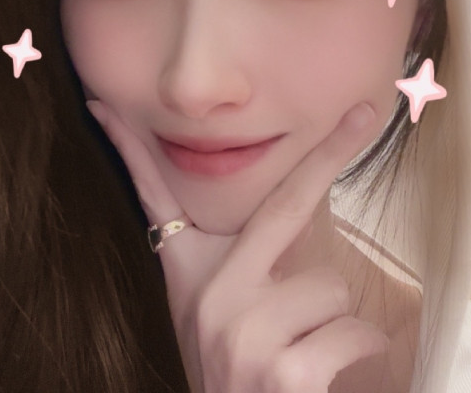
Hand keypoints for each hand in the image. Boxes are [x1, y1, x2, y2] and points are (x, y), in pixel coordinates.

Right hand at [87, 100, 387, 392]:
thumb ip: (239, 260)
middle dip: (329, 152)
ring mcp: (243, 332)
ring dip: (334, 316)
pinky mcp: (282, 371)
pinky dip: (357, 348)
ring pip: (332, 285)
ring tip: (302, 345)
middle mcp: (210, 296)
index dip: (128, 146)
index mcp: (187, 273)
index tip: (102, 103)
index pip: (154, 193)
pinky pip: (354, 330)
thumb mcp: (215, 312)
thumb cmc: (235, 368)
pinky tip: (323, 371)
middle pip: (283, 204)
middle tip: (367, 111)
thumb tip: (274, 212)